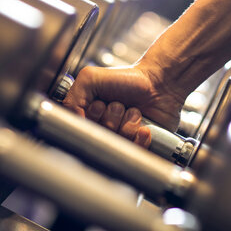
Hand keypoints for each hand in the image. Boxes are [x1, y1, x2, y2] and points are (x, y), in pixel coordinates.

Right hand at [63, 63, 185, 147]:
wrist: (158, 82)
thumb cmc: (127, 79)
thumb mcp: (90, 78)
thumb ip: (73, 98)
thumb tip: (75, 122)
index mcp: (88, 117)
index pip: (81, 130)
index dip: (92, 118)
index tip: (99, 104)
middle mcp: (103, 131)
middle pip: (100, 137)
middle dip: (111, 117)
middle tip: (118, 104)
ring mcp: (121, 141)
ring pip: (119, 143)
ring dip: (128, 122)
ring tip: (133, 110)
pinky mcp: (139, 148)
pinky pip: (136, 152)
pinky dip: (140, 136)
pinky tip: (143, 125)